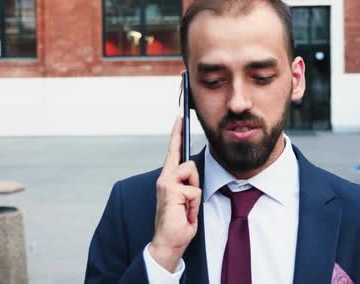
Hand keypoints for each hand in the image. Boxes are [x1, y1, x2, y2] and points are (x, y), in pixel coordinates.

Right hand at [149, 117, 200, 271]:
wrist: (169, 242)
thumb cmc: (179, 223)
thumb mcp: (187, 200)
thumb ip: (188, 184)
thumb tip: (192, 172)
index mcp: (168, 179)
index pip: (173, 152)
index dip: (176, 134)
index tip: (179, 117)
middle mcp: (164, 178)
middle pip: (180, 154)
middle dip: (181, 144)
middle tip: (181, 121)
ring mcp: (165, 183)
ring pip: (192, 172)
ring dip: (195, 192)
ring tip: (187, 207)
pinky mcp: (170, 190)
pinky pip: (194, 190)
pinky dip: (194, 204)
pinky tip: (185, 213)